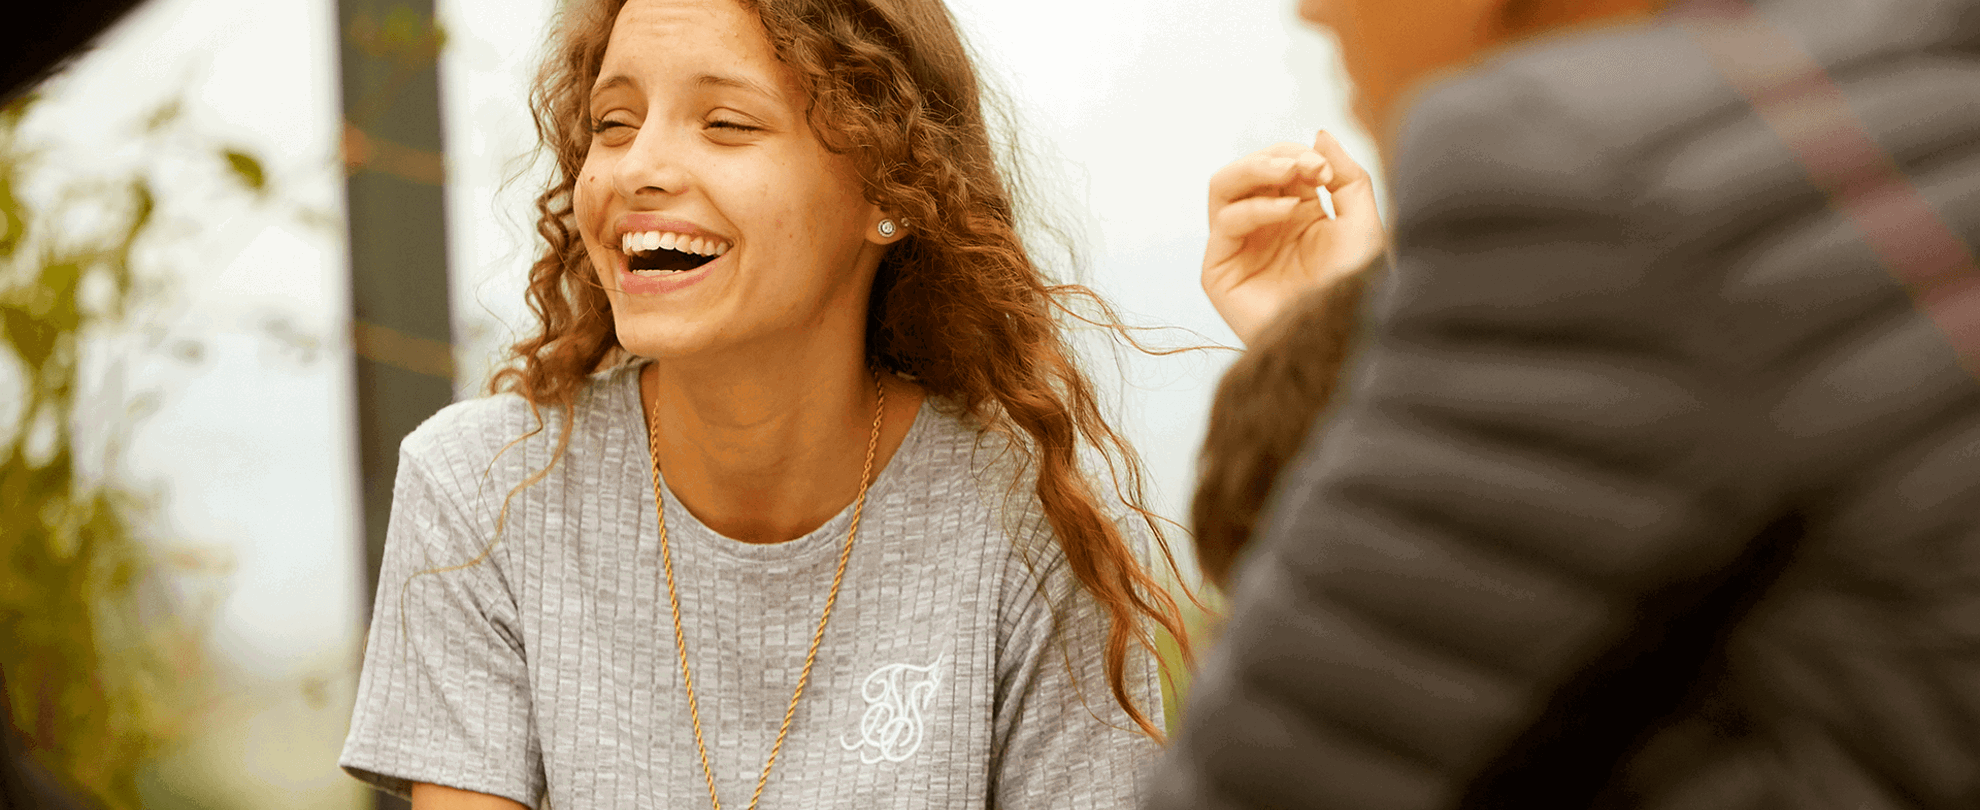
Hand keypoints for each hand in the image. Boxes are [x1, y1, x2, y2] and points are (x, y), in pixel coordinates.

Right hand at [1202, 130, 1384, 344]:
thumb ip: (1344, 174)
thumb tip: (1316, 133)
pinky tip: (1288, 213)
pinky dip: (1254, 209)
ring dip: (1255, 169)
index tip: (1325, 170)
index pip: (1277, 165)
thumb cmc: (1355, 287)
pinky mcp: (1219, 272)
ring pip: (1223, 187)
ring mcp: (1237, 248)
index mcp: (1291, 215)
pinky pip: (1224, 224)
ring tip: (1290, 173)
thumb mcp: (1361, 220)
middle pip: (1245, 171)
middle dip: (1275, 158)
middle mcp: (1261, 228)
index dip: (1297, 156)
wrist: (1343, 335)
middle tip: (1306, 165)